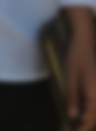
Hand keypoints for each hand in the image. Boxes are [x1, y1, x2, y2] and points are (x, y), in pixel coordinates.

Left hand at [65, 7, 95, 129]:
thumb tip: (72, 116)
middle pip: (95, 116)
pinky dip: (90, 109)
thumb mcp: (70, 77)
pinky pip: (95, 102)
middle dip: (86, 125)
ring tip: (77, 123)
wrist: (86, 41)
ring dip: (88, 117)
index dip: (82, 128)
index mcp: (94, 95)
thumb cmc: (76, 58)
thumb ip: (72, 97)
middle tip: (73, 128)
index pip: (89, 119)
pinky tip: (82, 109)